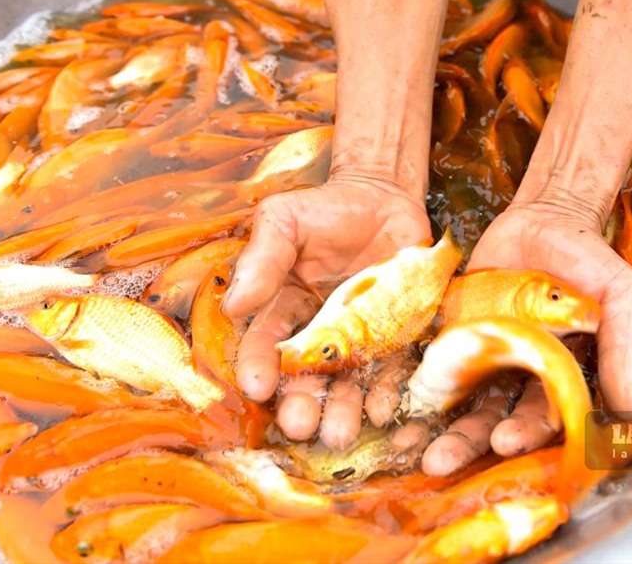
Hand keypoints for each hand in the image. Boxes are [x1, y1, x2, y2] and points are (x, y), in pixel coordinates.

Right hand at [222, 176, 431, 448]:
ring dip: (343, 410)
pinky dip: (387, 392)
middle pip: (306, 378)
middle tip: (301, 426)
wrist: (384, 197)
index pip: (265, 344)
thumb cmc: (325, 209)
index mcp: (282, 309)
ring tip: (341, 432)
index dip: (258, 366)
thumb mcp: (284, 221)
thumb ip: (263, 259)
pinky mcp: (397, 337)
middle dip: (301, 405)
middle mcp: (317, 334)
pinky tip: (383, 409)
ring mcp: (359, 340)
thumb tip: (234, 304)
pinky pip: (392, 370)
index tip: (256, 387)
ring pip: (348, 383)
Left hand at [418, 198, 631, 475]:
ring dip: (433, 424)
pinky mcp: (454, 333)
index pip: (541, 416)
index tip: (504, 440)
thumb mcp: (619, 295)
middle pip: (492, 417)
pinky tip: (387, 400)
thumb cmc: (589, 258)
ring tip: (407, 445)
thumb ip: (623, 347)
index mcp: (560, 377)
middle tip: (440, 461)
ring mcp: (484, 354)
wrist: (546, 219)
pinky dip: (410, 381)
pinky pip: (430, 362)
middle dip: (467, 442)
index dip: (524, 432)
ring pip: (457, 399)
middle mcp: (518, 375)